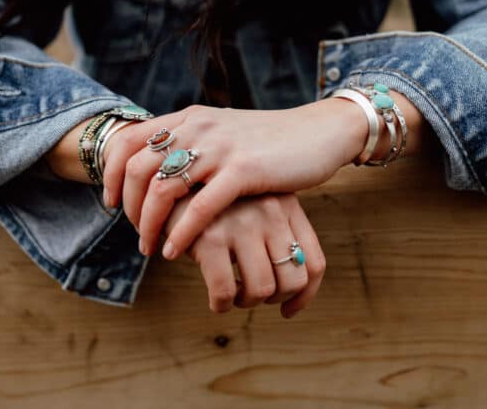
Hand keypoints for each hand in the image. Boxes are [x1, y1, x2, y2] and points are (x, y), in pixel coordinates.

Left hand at [101, 99, 367, 258]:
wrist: (318, 133)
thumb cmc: (269, 141)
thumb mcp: (222, 132)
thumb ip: (192, 142)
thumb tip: (158, 167)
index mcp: (189, 118)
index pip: (129, 140)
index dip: (110, 173)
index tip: (110, 203)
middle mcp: (198, 128)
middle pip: (138, 168)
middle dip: (127, 207)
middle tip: (134, 233)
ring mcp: (220, 149)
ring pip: (163, 190)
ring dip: (148, 225)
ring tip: (150, 248)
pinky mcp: (244, 171)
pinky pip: (200, 208)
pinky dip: (181, 234)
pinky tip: (176, 252)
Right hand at [165, 192, 325, 317]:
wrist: (172, 176)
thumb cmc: (217, 201)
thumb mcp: (255, 205)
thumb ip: (277, 235)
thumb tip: (295, 295)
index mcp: (287, 206)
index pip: (314, 264)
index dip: (304, 296)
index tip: (288, 310)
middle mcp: (270, 212)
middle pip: (293, 281)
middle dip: (273, 299)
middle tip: (251, 296)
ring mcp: (242, 224)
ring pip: (262, 290)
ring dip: (246, 302)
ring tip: (232, 294)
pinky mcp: (210, 237)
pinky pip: (225, 291)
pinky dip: (221, 304)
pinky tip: (215, 299)